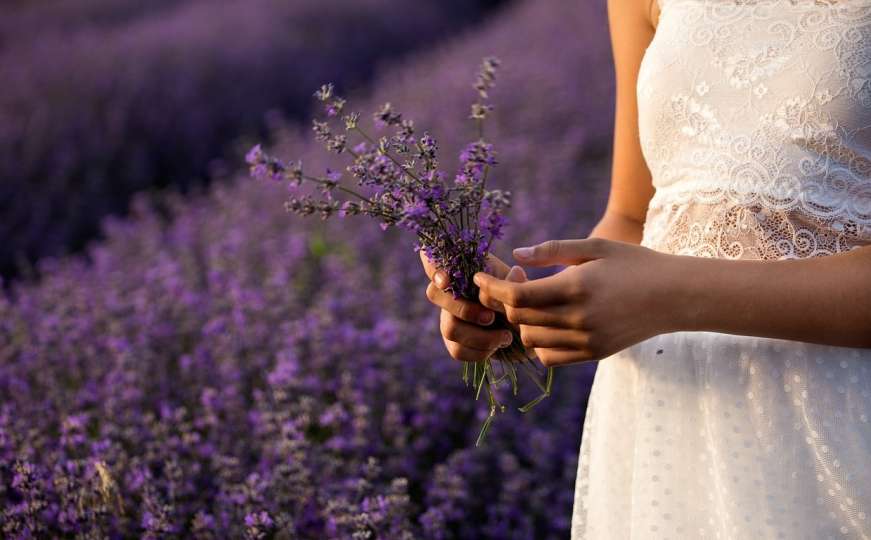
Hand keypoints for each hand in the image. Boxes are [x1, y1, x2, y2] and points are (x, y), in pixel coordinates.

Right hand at [420, 250, 518, 361]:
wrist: (529, 330)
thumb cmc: (520, 300)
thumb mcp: (520, 286)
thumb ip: (515, 281)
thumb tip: (516, 272)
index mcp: (464, 271)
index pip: (432, 261)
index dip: (433, 268)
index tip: (447, 280)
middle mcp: (450, 292)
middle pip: (434, 294)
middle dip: (463, 309)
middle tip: (490, 317)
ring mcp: (449, 317)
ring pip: (449, 328)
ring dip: (480, 336)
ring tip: (506, 336)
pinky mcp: (454, 343)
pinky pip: (457, 350)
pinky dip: (481, 351)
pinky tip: (497, 347)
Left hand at [473, 238, 681, 366]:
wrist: (675, 296)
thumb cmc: (634, 263)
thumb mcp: (595, 247)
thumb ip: (553, 250)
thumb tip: (516, 256)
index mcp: (576, 288)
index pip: (517, 296)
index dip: (492, 287)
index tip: (479, 277)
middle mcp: (578, 318)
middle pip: (519, 318)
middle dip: (504, 301)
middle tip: (515, 281)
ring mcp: (586, 340)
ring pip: (530, 340)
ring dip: (521, 322)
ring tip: (532, 302)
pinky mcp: (593, 354)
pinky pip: (549, 357)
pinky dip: (539, 342)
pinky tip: (547, 323)